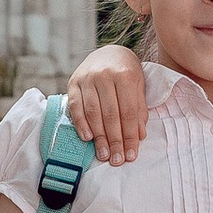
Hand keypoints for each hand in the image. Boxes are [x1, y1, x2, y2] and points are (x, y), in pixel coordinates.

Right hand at [65, 41, 148, 164]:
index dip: (130, 135)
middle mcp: (104, 75)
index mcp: (125, 75)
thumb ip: (139, 108)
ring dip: (99, 137)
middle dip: (114, 140)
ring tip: (103, 154)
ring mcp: (87, 78)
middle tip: (117, 160)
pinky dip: (81, 124)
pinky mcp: (73, 83)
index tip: (131, 154)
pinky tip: (87, 138)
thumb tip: (139, 135)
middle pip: (111, 114)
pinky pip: (75, 107)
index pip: (129, 112)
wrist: (108, 52)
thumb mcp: (139, 85)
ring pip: (93, 112)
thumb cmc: (126, 72)